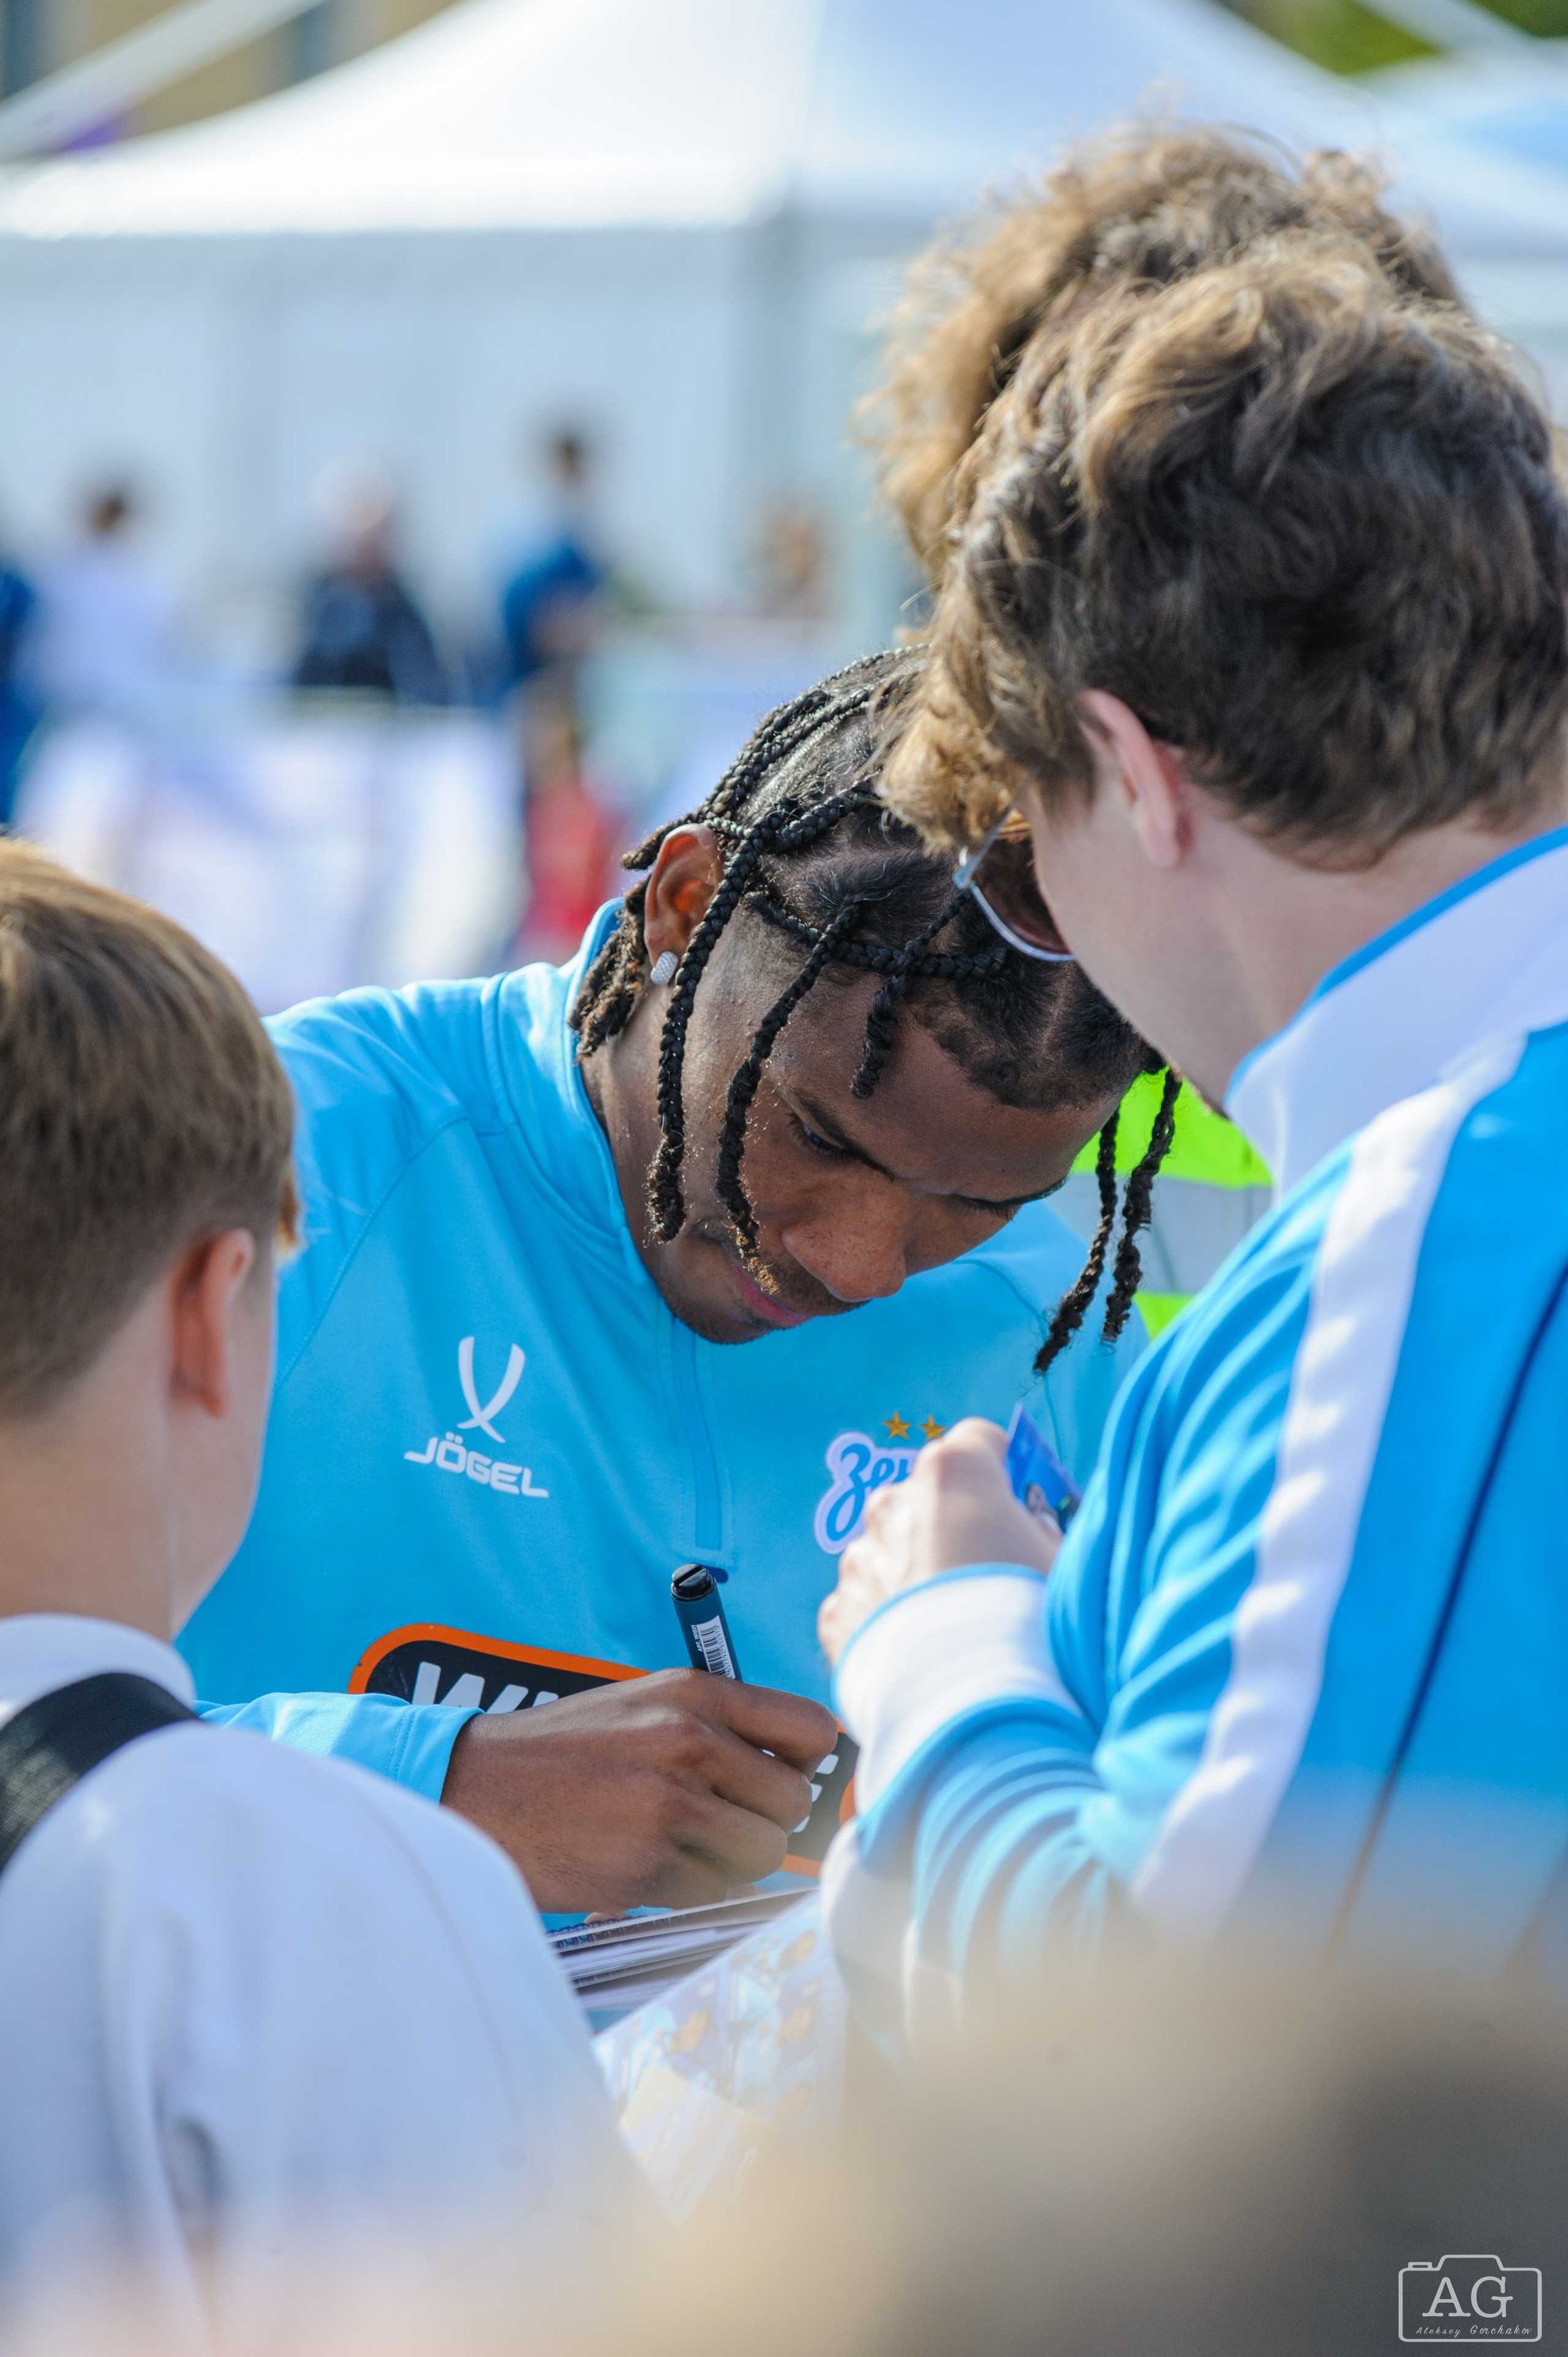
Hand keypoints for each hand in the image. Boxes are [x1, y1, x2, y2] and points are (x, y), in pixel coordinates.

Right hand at [440, 1670, 837, 1913]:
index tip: (783, 1778)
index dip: (807, 1763)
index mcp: (696, 1694)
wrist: (477, 1790)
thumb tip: (802, 1773)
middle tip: (719, 1820)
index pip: (813, 1730)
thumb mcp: (645, 1705)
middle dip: (765, 1819)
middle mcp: (689, 1742)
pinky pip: (713, 1891)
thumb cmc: (567, 1752)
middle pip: (793, 1802)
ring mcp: (668, 1807)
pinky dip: (689, 1888)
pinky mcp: (645, 1867)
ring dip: (731, 1860)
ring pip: (762, 1854)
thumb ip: (720, 1729)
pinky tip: (646, 1863)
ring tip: (681, 1842)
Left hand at [819, 1417, 1060, 1666]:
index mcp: (952, 1474)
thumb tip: (1027, 1518)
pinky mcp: (838, 1612)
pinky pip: (867, 1603)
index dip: (1002, 1471)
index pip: (978, 1442)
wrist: (975, 1716)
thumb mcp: (1062, 1563)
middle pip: (929, 1497)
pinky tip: (923, 1652)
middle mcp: (894, 1504)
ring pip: (893, 1550)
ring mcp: (859, 1558)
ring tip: (954, 1624)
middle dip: (955, 1526)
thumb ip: (1041, 1526)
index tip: (1015, 1504)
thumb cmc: (1032, 1627)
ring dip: (917, 1572)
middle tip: (988, 1577)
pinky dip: (889, 1620)